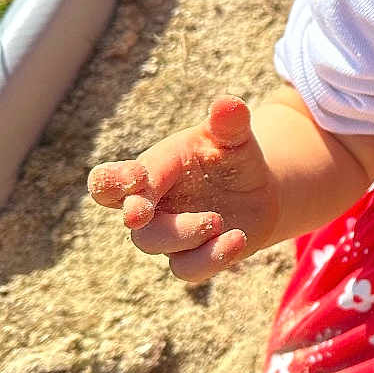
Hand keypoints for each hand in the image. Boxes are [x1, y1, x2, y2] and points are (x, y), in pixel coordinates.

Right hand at [87, 95, 280, 284]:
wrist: (259, 192)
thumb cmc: (234, 158)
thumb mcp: (234, 137)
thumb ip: (229, 122)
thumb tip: (227, 103)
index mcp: (151, 170)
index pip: (114, 179)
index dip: (114, 180)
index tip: (132, 178)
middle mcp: (152, 205)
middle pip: (127, 216)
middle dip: (134, 214)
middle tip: (139, 214)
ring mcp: (169, 234)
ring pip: (154, 244)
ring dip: (184, 234)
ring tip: (218, 220)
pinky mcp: (191, 257)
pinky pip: (188, 269)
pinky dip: (212, 257)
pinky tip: (237, 239)